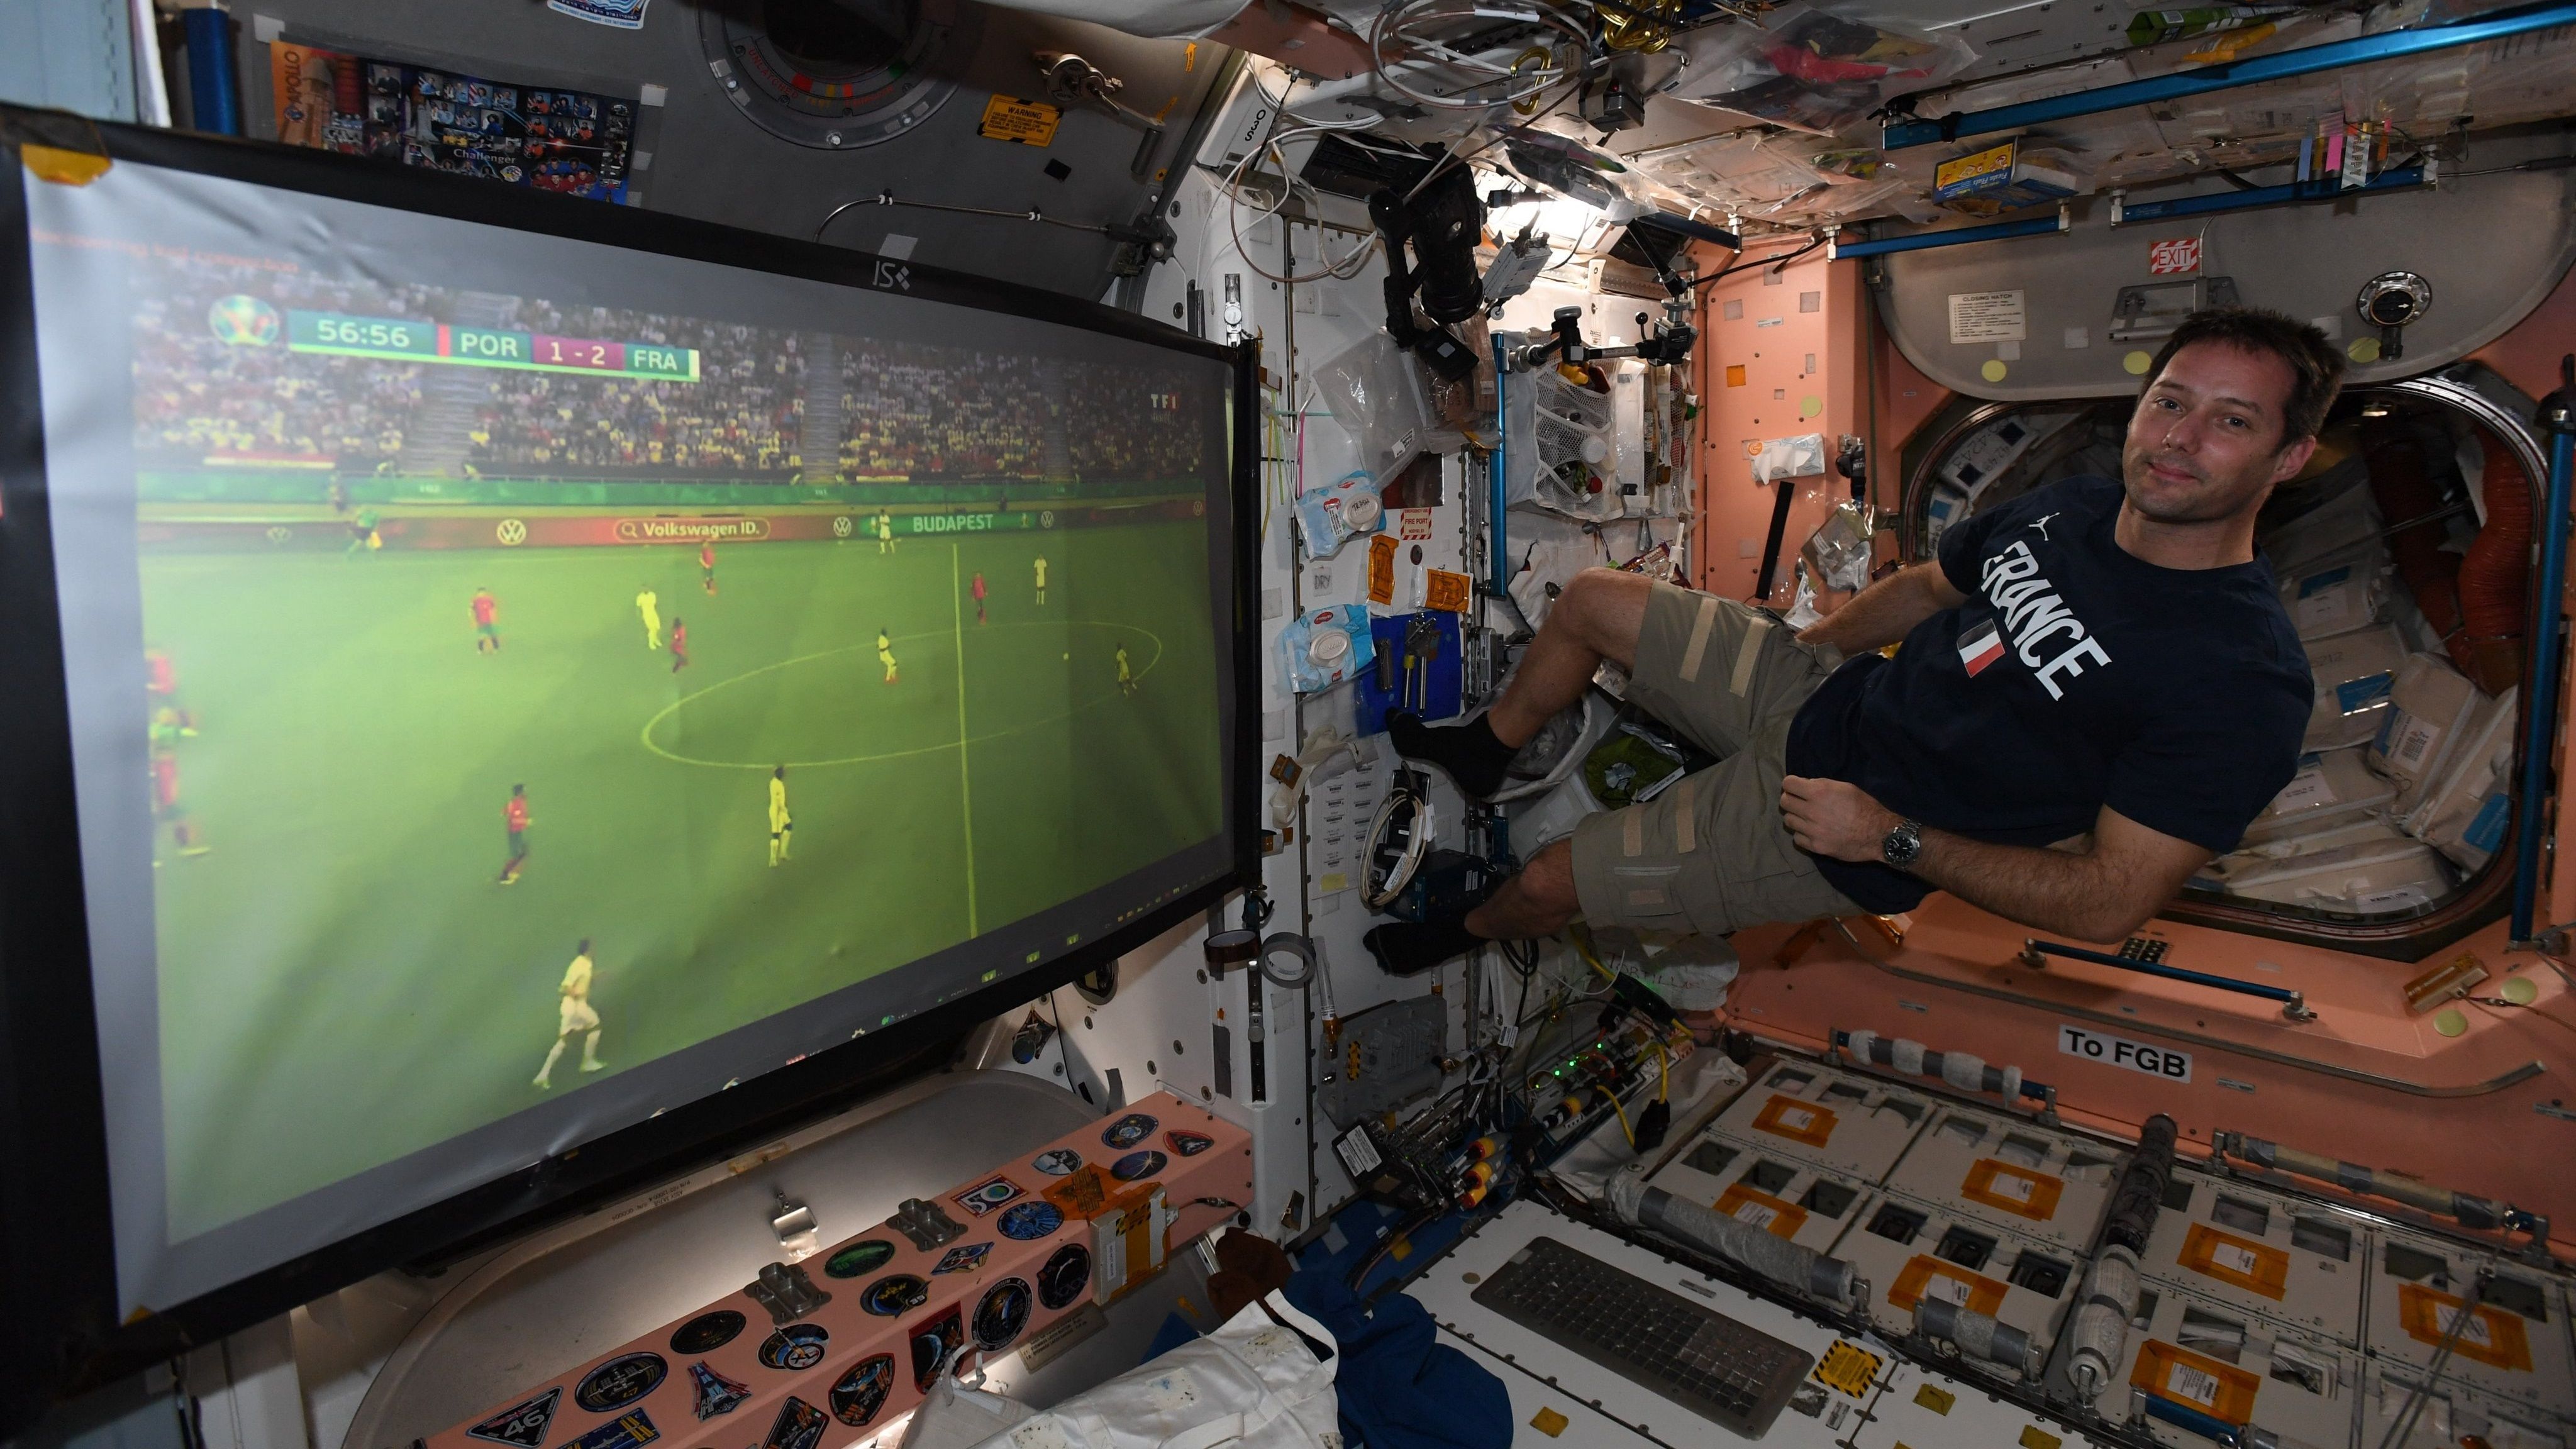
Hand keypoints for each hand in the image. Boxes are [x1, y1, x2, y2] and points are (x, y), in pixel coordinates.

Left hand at [1780, 775, 1899, 863]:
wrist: (1879, 835)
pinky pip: (1797, 839)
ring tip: (1808, 818)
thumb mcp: (1845, 787)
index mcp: (1819, 792)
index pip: (1788, 784)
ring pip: (1788, 821)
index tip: (1796, 788)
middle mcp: (1812, 811)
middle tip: (1801, 802)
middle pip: (1784, 802)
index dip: (1791, 784)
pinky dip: (1802, 834)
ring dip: (1796, 817)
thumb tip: (1805, 785)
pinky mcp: (1816, 847)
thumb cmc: (1865, 807)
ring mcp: (1813, 831)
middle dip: (1791, 799)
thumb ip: (1822, 785)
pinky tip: (1813, 832)